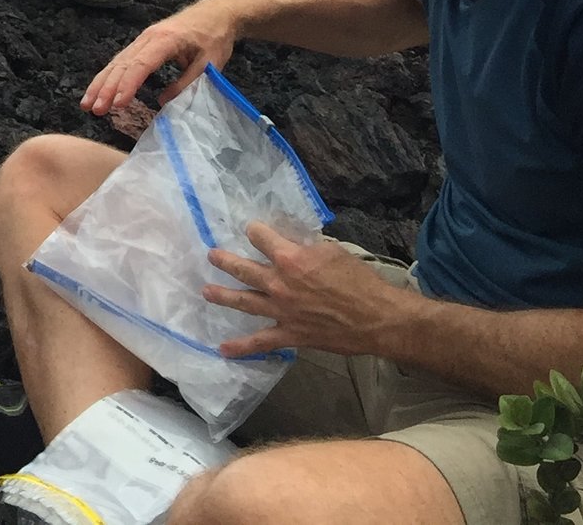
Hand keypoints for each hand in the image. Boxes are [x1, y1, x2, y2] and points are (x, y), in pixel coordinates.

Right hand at [80, 0, 242, 117]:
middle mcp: (148, 37)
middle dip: (106, 87)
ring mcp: (143, 38)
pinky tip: (99, 89)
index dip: (128, 85)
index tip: (117, 104)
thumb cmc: (214, 37)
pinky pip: (122, 60)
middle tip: (95, 110)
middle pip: (122, 63)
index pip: (141, 64)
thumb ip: (187, 82)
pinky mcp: (143, 42)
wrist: (215, 13)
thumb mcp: (210, 63)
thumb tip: (162, 102)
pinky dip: (108, 76)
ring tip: (87, 104)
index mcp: (166, 40)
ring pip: (117, 61)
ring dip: (101, 83)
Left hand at [206, 222, 409, 356]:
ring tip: (206, 291)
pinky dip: (241, 348)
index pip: (260, 237)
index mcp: (290, 257)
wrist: (376, 318)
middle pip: (243, 268)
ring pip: (243, 301)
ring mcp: (281, 310)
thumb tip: (292, 244)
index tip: (253, 231)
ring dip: (223, 296)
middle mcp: (278, 283)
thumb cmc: (359, 281)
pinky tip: (223, 350)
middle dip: (225, 260)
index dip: (255, 231)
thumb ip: (306, 246)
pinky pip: (261, 342)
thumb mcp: (332, 251)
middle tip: (212, 256)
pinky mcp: (289, 334)